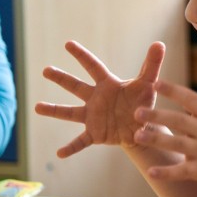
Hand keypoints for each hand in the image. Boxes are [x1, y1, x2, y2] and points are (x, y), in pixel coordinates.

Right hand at [35, 41, 164, 157]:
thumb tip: (159, 43)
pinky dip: (71, 147)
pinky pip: (80, 141)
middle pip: (76, 86)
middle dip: (61, 78)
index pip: (93, 66)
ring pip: (70, 112)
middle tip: (45, 70)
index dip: (82, 55)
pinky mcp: (96, 134)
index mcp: (108, 84)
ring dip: (55, 110)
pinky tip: (59, 153)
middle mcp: (96, 98)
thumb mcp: (148, 83)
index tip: (68, 44)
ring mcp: (93, 116)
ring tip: (37, 107)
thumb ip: (152, 64)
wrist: (142, 126)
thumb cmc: (142, 101)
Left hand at [133, 71, 196, 187]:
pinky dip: (167, 173)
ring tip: (136, 137)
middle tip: (136, 112)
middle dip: (158, 116)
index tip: (155, 83)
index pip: (191, 99)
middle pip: (179, 121)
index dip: (173, 91)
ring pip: (177, 144)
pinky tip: (151, 172)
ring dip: (157, 140)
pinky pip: (182, 171)